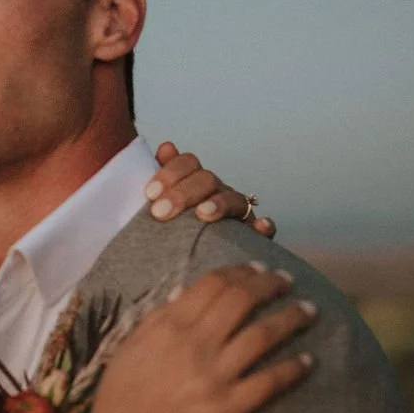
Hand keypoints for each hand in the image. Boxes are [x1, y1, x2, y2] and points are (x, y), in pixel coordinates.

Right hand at [86, 264, 316, 412]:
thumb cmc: (118, 405)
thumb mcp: (129, 352)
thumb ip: (157, 320)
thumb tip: (184, 291)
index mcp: (168, 329)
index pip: (213, 284)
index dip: (243, 271)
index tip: (260, 269)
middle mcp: (192, 347)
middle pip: (243, 301)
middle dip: (272, 285)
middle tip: (289, 282)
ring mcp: (211, 380)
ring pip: (263, 335)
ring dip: (292, 318)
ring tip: (310, 311)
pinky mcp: (224, 412)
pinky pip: (268, 383)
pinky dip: (293, 369)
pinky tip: (309, 361)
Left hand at [148, 142, 275, 237]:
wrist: (191, 265)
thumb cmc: (173, 234)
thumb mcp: (161, 207)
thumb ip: (160, 179)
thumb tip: (166, 147)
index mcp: (195, 183)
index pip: (188, 163)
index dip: (170, 173)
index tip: (149, 193)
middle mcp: (218, 193)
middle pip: (207, 180)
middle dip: (182, 194)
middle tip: (160, 213)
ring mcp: (237, 212)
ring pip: (233, 199)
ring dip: (218, 204)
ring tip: (202, 214)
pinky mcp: (253, 237)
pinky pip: (264, 229)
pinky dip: (264, 226)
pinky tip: (259, 228)